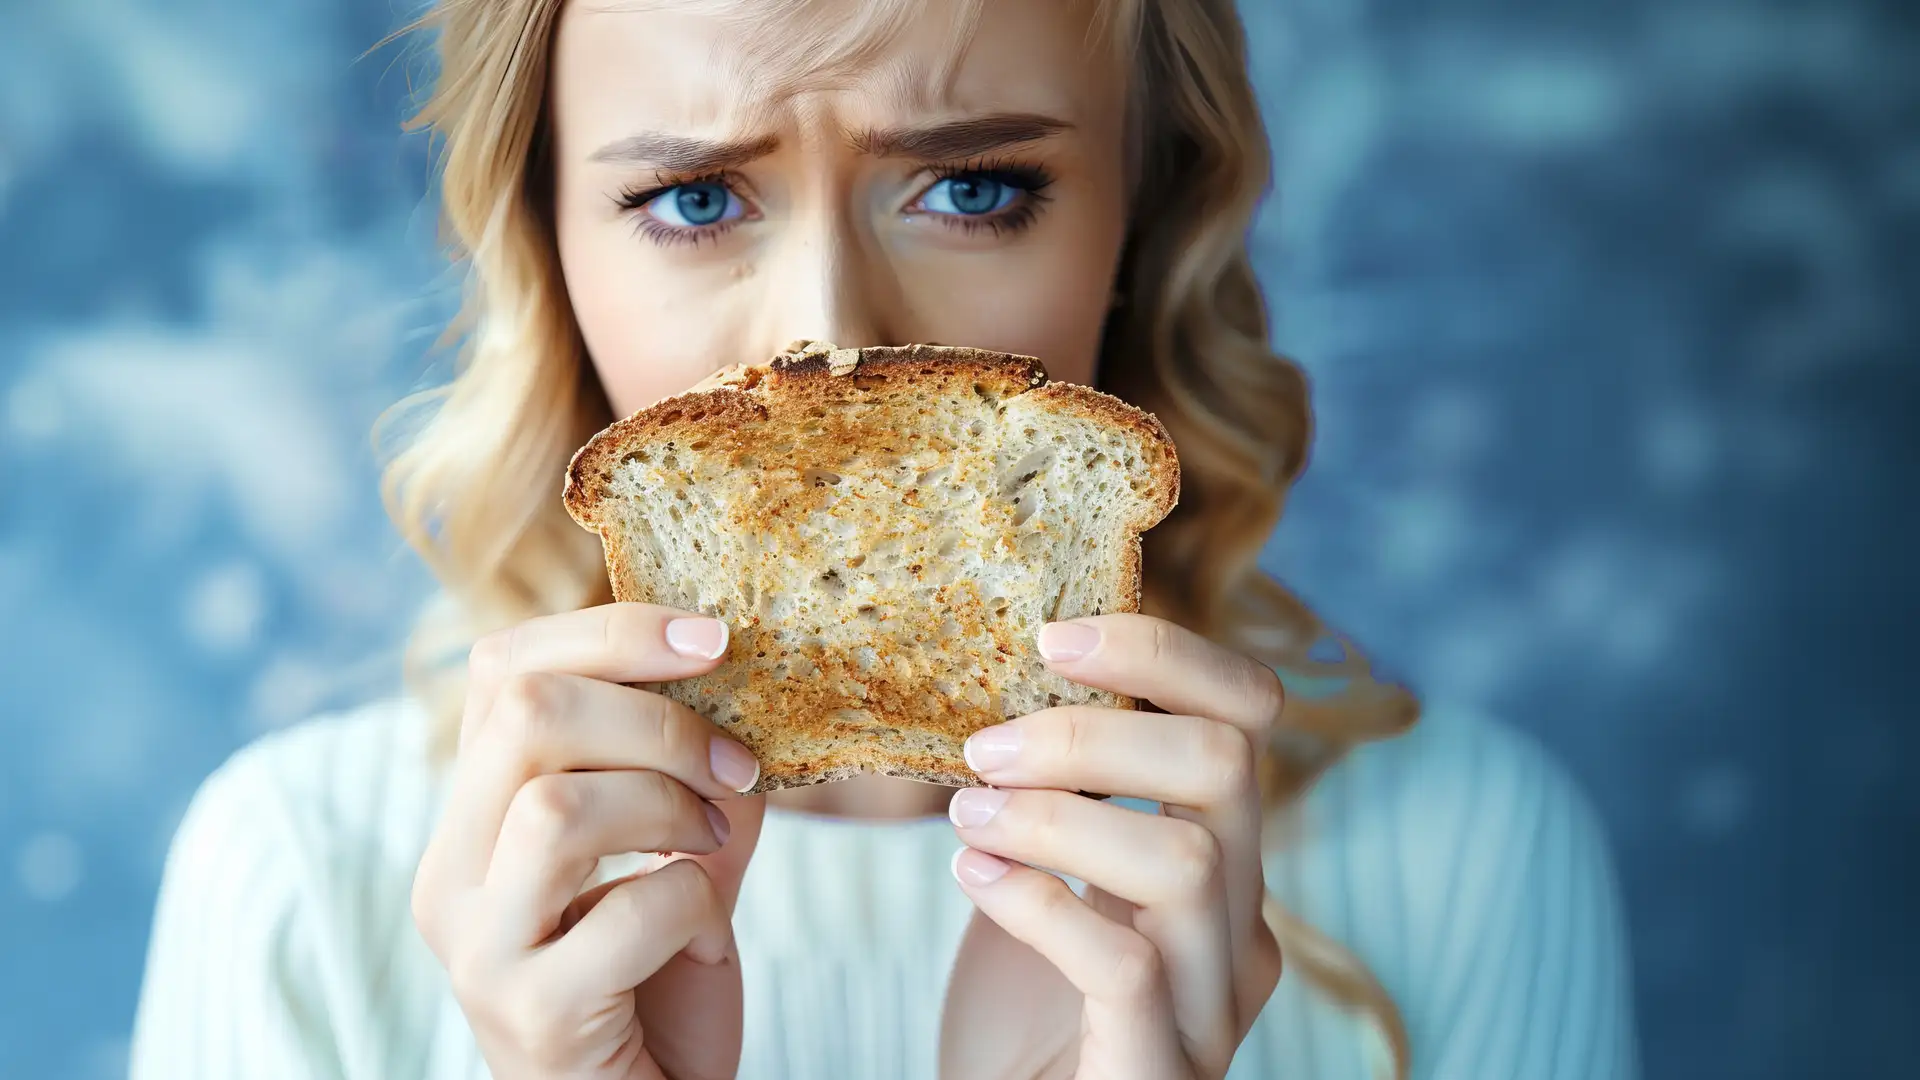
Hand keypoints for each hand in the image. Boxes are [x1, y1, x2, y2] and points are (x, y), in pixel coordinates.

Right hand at [410, 604, 765, 1079]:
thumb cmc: (657, 985)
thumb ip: (698, 775)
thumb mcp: (684, 855)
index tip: (715, 639)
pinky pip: (627, 912)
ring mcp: (480, 948)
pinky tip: (702, 939)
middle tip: (734, 767)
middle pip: (527, 716)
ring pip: (559, 806)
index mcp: (474, 819)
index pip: (503, 670)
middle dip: (659, 720)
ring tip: (712, 850)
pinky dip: (693, 907)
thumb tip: (747, 678)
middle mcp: (452, 875)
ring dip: (671, 810)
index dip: (613, 632)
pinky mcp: (530, 1014)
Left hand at [939, 615, 1285, 1079]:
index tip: (1053, 638)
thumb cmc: (1025, 1009)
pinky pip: (1126, 968)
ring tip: (967, 816)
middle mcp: (1240, 926)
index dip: (1163, 651)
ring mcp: (1211, 1004)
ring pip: (1183, 860)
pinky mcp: (1159, 1070)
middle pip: (1224, 766)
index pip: (1248, 713)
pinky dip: (1037, 904)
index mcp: (1224, 859)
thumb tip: (994, 679)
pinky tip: (974, 880)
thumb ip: (1054, 792)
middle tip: (984, 746)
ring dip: (1055, 817)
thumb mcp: (1049, 872)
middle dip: (1093, 731)